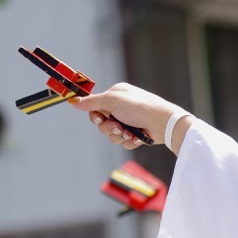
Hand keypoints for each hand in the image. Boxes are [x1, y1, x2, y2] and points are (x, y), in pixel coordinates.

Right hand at [71, 83, 192, 152]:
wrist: (163, 123)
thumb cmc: (139, 107)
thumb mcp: (112, 100)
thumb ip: (93, 102)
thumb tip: (74, 101)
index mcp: (116, 95)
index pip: (96, 107)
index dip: (96, 116)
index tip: (99, 119)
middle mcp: (122, 108)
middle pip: (103, 124)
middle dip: (109, 128)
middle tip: (118, 127)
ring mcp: (130, 121)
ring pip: (113, 135)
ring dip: (119, 136)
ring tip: (130, 133)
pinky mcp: (137, 134)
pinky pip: (124, 142)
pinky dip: (130, 141)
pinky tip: (138, 137)